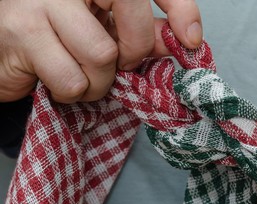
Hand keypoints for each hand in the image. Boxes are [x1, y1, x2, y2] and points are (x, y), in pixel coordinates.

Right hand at [0, 0, 201, 102]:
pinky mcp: (22, 32)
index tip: (191, 39)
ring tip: (83, 78)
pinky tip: (57, 84)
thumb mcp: (105, 32)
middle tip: (120, 63)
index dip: (179, 6)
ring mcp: (41, 1)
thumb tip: (180, 42)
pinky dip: (73, 93)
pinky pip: (73, 79)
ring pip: (102, 54)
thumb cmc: (60, 42)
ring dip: (99, 82)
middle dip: (135, 50)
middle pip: (131, 10)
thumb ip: (142, 33)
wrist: (5, 53)